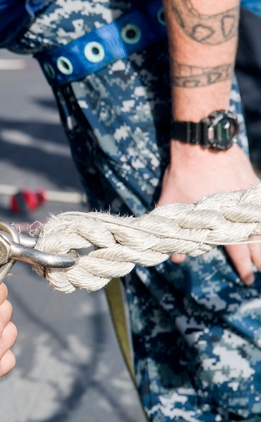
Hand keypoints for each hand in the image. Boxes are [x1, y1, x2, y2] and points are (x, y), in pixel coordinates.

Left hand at [160, 142, 260, 284]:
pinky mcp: (252, 183)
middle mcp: (239, 212)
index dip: (242, 266)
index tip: (247, 278)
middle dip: (260, 258)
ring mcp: (249, 196)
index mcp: (222, 220)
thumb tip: (177, 259)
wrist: (201, 143)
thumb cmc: (183, 173)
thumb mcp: (171, 204)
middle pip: (256, 240)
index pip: (236, 251)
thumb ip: (174, 233)